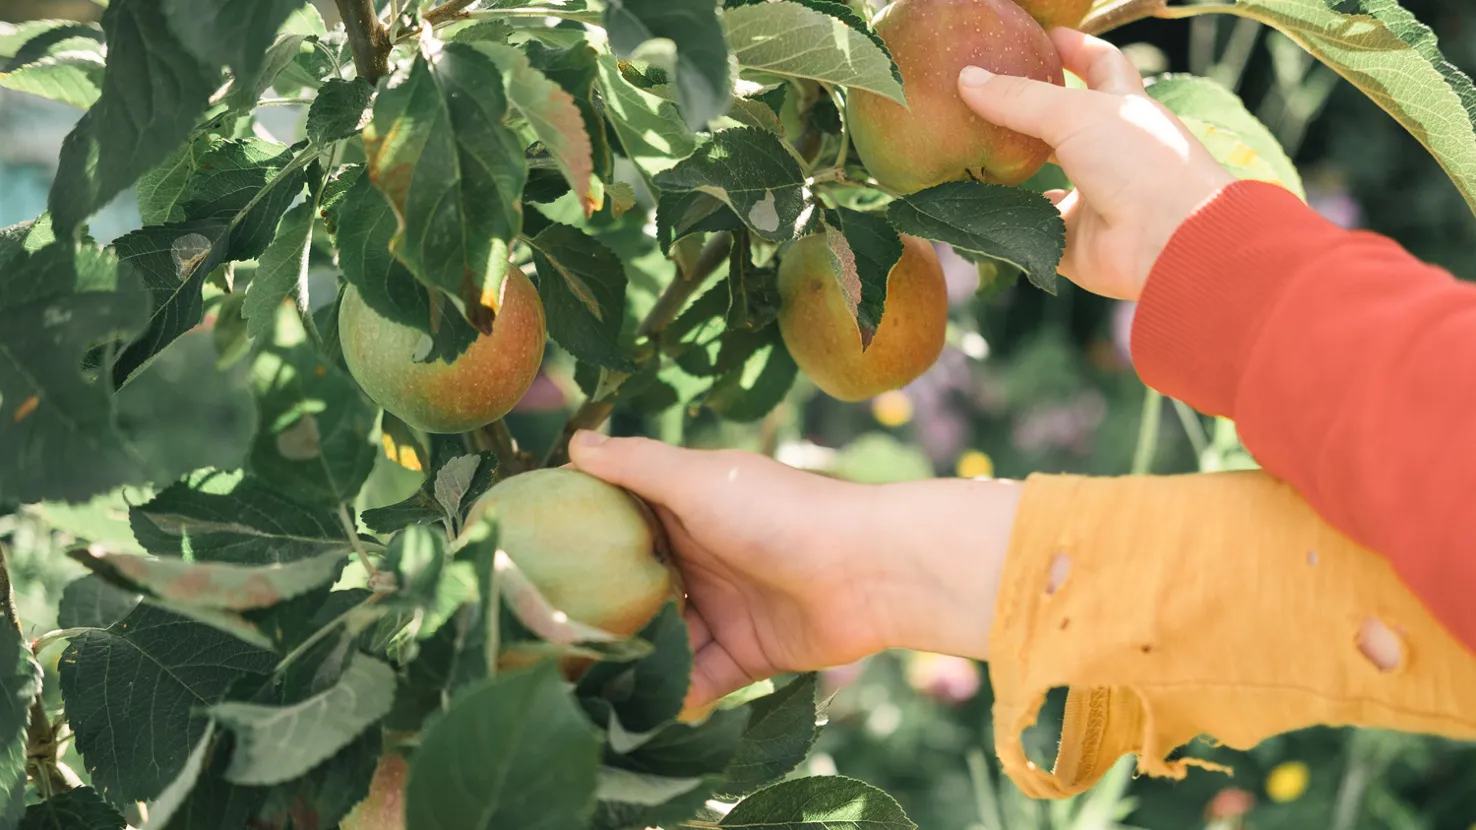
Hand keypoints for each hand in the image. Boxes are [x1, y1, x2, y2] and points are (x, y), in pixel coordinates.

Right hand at [568, 430, 1020, 713]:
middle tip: (543, 642)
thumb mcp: (698, 478)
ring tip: (582, 686)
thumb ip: (636, 465)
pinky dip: (675, 695)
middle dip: (600, 615)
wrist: (869, 569)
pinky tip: (640, 710)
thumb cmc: (779, 511)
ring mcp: (721, 607)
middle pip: (636, 591)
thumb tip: (573, 441)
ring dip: (633, 662)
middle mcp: (698, 558)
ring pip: (663, 641)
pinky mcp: (745, 653)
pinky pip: (699, 678)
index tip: (527, 563)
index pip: (619, 525)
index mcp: (684, 509)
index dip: (579, 542)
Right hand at [956, 28, 1235, 300]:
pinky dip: (1012, 223)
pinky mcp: (1076, 241)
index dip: (1074, 47)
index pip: (1100, 65)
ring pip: (1047, 179)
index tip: (1042, 36)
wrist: (1167, 241)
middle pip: (1065, 124)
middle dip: (1032, 111)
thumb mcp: (1076, 114)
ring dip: (1016, 170)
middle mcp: (1110, 152)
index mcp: (1123, 109)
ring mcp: (1094, 198)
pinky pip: (1035, 230)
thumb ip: (1021, 99)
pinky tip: (983, 211)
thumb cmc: (1139, 162)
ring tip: (971, 154)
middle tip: (989, 96)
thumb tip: (966, 79)